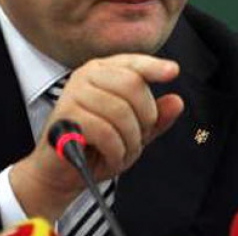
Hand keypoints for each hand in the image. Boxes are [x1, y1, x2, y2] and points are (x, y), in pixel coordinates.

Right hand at [9, 54, 183, 220]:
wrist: (61, 174)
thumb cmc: (95, 147)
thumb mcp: (133, 132)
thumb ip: (155, 118)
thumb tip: (177, 101)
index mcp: (102, 71)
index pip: (133, 63)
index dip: (154, 66)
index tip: (173, 71)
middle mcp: (85, 76)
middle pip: (133, 85)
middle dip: (145, 118)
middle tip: (137, 139)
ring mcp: (73, 94)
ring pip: (121, 111)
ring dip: (130, 141)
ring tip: (122, 152)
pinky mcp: (65, 116)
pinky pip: (105, 131)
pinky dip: (115, 151)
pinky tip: (110, 157)